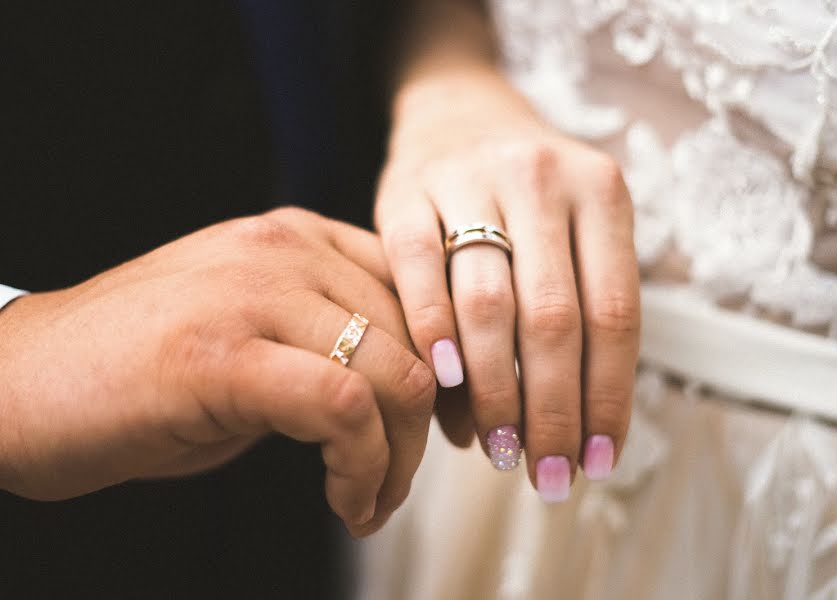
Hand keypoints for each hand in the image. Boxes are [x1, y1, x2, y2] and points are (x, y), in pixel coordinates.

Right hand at [0, 207, 434, 535]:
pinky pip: (342, 407)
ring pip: (394, 373)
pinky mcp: (222, 354)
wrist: (20, 382)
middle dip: (427, 427)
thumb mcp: (253, 329)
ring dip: (399, 459)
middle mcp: (284, 250)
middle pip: (418, 338)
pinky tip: (345, 501)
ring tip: (370, 501)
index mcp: (297, 237)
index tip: (442, 428)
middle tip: (399, 483)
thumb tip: (408, 384)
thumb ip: (328, 335)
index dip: (448, 369)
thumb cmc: (139, 369)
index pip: (417, 292)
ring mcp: (252, 294)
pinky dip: (363, 468)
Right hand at [376, 69, 638, 500]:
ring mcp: (471, 179)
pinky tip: (441, 384)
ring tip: (498, 449)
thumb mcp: (577, 228)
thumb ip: (580, 310)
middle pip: (555, 318)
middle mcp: (543, 177)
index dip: (609, 396)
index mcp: (602, 192)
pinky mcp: (407, 191)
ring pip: (488, 303)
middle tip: (547, 474)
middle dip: (553, 411)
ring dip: (495, 391)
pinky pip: (419, 272)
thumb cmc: (529, 198)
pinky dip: (431, 334)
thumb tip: (574, 432)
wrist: (459, 116)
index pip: (616, 313)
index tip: (600, 459)